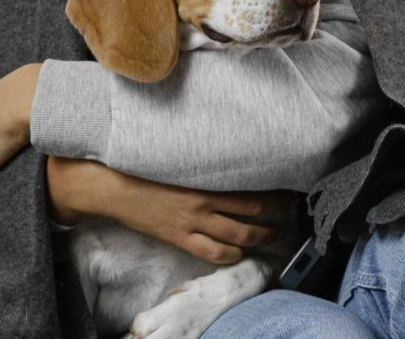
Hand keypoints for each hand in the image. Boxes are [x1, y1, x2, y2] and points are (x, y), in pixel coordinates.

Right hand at [46, 156, 297, 264]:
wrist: (115, 185)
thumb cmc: (147, 164)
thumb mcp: (181, 156)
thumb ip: (207, 158)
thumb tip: (233, 147)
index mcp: (207, 177)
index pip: (253, 187)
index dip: (276, 193)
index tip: (290, 189)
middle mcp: (205, 202)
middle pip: (253, 213)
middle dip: (276, 216)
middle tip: (289, 214)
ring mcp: (193, 223)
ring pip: (239, 237)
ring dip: (262, 238)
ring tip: (274, 235)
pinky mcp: (180, 238)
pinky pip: (213, 254)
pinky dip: (232, 257)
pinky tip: (241, 254)